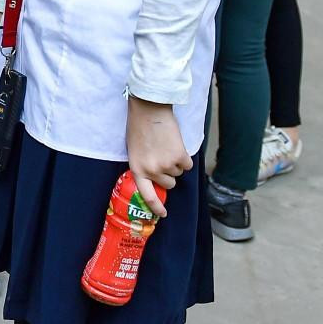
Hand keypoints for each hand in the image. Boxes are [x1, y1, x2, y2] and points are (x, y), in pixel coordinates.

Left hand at [124, 95, 191, 217]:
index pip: (148, 196)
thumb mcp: (134, 151)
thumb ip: (143, 166)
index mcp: (137, 170)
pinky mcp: (180, 156)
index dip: (157, 207)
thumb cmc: (139, 127)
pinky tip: (175, 145)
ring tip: (166, 147)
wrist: (149, 110)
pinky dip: (185, 157)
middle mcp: (152, 170)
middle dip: (168, 174)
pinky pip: (188, 165)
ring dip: (176, 163)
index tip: (163, 214)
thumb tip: (155, 178)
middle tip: (163, 157)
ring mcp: (166, 165)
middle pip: (168, 183)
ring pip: (178, 173)